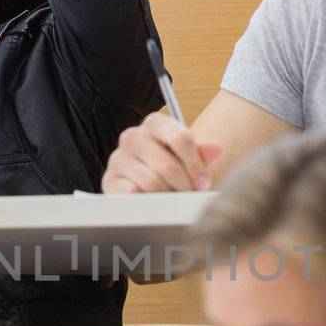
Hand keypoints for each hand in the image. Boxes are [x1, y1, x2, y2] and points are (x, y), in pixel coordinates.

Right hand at [102, 111, 222, 193]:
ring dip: (168, 196)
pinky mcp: (109, 180)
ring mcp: (118, 158)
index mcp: (154, 123)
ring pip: (151, 181)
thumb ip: (201, 152)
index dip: (196, 165)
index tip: (204, 183)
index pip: (181, 138)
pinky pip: (133, 194)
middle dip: (184, 185)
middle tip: (190, 196)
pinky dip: (147, 201)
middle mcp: (132, 136)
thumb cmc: (166, 166)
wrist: (140, 182)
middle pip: (167, 164)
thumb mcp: (186, 157)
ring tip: (175, 200)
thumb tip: (217, 149)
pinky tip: (154, 202)